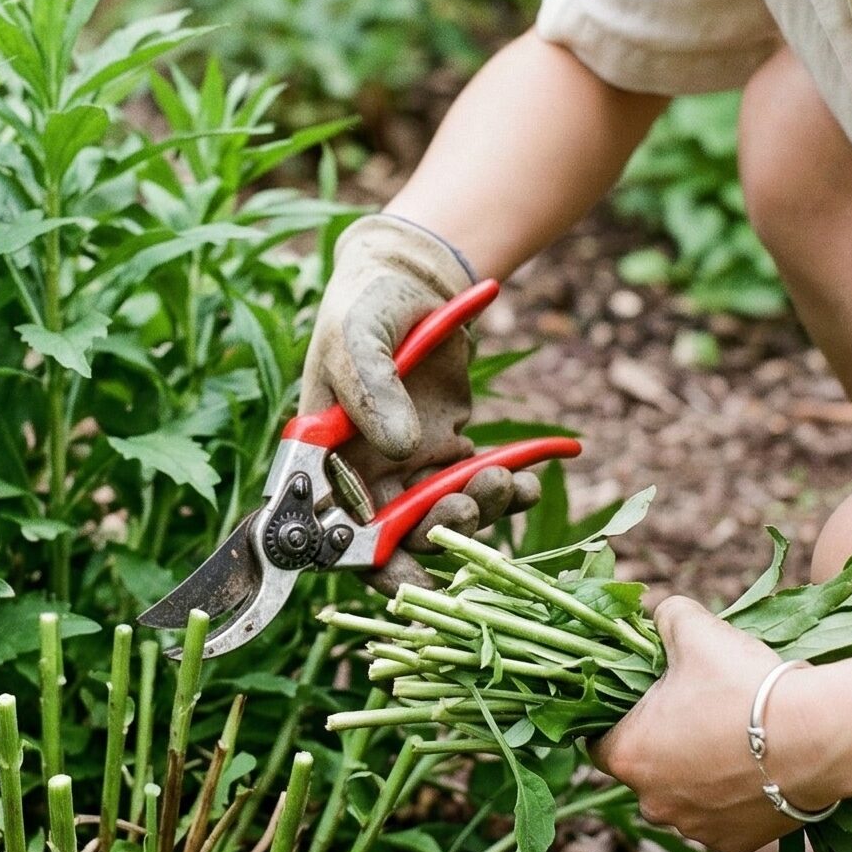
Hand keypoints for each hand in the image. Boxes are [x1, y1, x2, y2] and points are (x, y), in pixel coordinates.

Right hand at [299, 212, 539, 589]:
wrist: (413, 277)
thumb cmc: (368, 302)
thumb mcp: (359, 336)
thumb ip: (372, 387)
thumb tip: (399, 446)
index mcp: (324, 457)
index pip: (337, 533)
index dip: (370, 563)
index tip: (409, 575)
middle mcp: (363, 472)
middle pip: (396, 538)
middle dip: (436, 536)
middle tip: (466, 509)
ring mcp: (407, 466)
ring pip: (442, 519)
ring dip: (478, 513)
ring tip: (506, 480)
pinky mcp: (447, 453)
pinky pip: (476, 489)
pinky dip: (506, 493)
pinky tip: (528, 478)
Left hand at [590, 600, 846, 851]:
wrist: (819, 736)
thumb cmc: (744, 683)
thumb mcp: (695, 630)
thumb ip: (664, 619)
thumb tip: (659, 616)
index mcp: (629, 756)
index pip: (598, 741)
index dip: (615, 717)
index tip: (639, 700)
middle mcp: (653, 803)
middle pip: (642, 770)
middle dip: (660, 744)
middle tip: (692, 712)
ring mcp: (695, 828)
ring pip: (681, 796)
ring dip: (694, 773)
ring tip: (728, 737)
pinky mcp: (734, 844)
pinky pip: (719, 817)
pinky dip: (729, 797)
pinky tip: (753, 768)